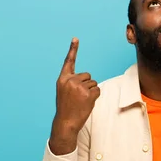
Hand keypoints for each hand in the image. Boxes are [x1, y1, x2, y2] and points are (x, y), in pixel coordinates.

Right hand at [49, 38, 99, 154]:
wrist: (66, 122)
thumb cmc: (66, 108)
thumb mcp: (64, 92)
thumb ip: (72, 82)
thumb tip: (87, 78)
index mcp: (63, 79)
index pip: (69, 61)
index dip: (72, 49)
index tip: (75, 38)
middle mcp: (70, 80)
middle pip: (87, 75)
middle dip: (86, 85)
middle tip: (79, 97)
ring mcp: (79, 87)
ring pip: (93, 83)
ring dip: (90, 92)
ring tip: (81, 101)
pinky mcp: (88, 94)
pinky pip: (97, 90)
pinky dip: (95, 97)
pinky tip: (86, 103)